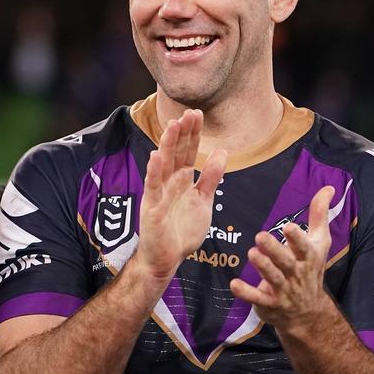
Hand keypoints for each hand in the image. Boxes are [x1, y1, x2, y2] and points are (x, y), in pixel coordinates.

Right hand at [134, 110, 226, 281]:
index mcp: (182, 180)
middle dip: (182, 133)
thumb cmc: (182, 232)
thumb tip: (223, 151)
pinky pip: (153, 188)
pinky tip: (156, 156)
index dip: (193, 134)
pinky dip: (154, 172)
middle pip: (176, 153)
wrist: (167, 260)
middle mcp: (169, 183)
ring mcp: (159, 194)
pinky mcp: (151, 208)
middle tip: (189, 112)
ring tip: (172, 125)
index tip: (197, 114)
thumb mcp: (203, 201)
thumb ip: (211, 177)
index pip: (188, 152)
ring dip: (167, 145)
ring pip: (163, 165)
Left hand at [230, 185, 335, 336]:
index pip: (304, 247)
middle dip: (274, 250)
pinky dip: (246, 293)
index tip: (289, 227)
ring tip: (251, 253)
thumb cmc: (311, 269)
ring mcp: (283, 290)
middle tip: (260, 236)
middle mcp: (296, 274)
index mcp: (307, 257)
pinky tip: (234, 284)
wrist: (308, 313)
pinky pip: (257, 298)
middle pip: (286, 262)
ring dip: (262, 267)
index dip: (297, 238)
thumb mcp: (320, 242)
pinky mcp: (269, 303)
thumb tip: (329, 188)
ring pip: (272, 278)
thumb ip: (319, 214)